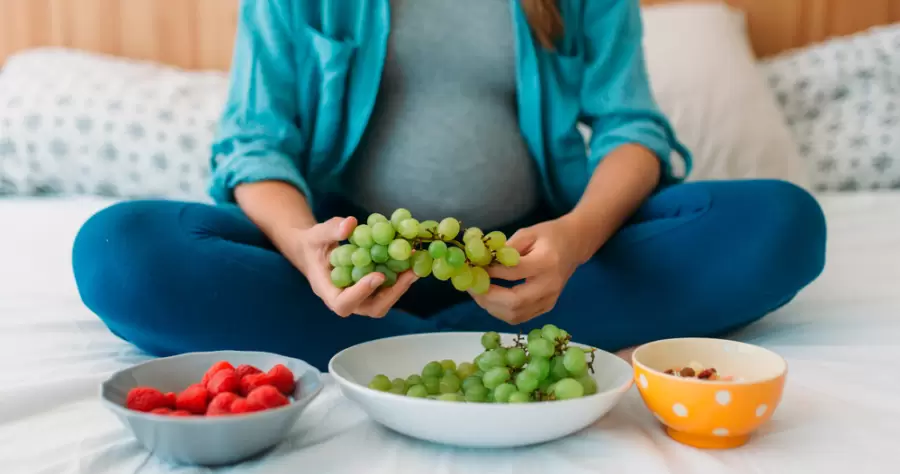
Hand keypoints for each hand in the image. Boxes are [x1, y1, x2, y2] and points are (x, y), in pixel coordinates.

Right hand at [283, 217, 417, 317]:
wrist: (314, 250)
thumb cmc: (313, 245)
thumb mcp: (316, 235)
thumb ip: (330, 230)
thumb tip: (350, 224)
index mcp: (328, 291)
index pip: (343, 304)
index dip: (361, 293)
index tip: (377, 275)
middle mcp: (347, 299)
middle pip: (372, 308)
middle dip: (393, 292)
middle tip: (410, 273)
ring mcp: (361, 297)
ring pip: (384, 301)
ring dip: (402, 285)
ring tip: (416, 266)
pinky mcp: (372, 290)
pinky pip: (388, 289)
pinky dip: (401, 277)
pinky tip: (412, 259)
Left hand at [470, 217, 585, 324]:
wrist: (574, 246)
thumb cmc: (549, 236)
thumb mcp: (527, 233)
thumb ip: (506, 248)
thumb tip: (481, 261)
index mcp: (546, 262)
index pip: (514, 272)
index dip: (491, 272)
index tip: (474, 267)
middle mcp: (549, 285)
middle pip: (515, 302)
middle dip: (488, 296)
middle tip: (471, 286)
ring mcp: (549, 300)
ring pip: (515, 314)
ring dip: (491, 306)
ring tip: (477, 292)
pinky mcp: (547, 307)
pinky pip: (519, 317)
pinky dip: (500, 311)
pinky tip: (490, 299)